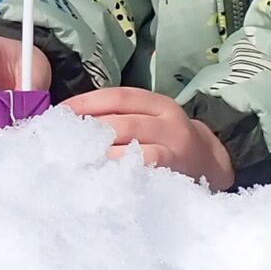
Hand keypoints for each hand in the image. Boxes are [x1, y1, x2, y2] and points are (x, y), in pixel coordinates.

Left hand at [61, 87, 235, 189]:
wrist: (210, 164)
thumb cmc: (166, 143)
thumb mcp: (149, 121)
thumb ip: (118, 118)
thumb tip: (70, 121)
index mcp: (156, 103)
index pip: (118, 96)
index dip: (87, 102)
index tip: (60, 113)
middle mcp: (167, 119)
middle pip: (122, 119)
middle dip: (90, 129)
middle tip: (63, 140)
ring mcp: (174, 144)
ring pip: (134, 139)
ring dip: (102, 149)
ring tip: (77, 157)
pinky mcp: (176, 168)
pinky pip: (148, 163)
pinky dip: (125, 165)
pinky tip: (105, 173)